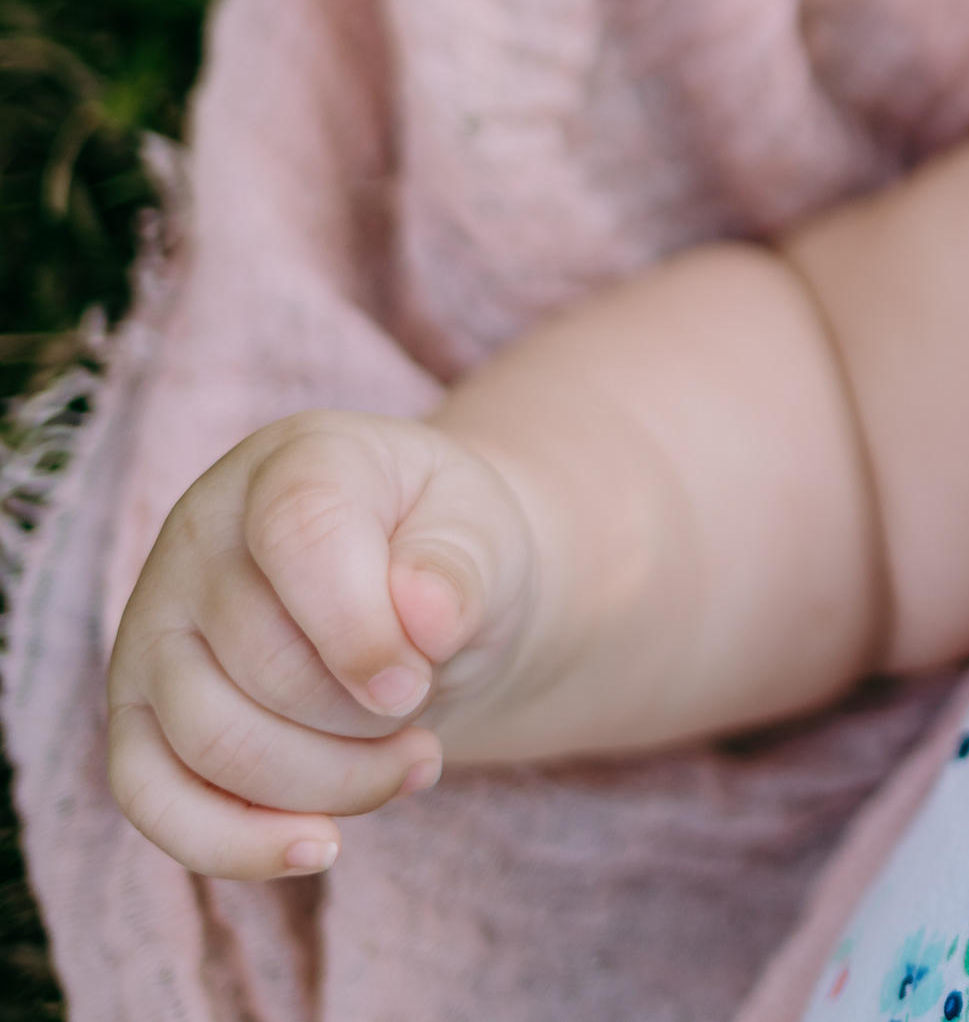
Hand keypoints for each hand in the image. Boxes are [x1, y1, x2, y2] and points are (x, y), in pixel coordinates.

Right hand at [102, 409, 537, 877]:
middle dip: (366, 719)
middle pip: (263, 663)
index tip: (418, 681)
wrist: (418, 589)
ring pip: (212, 742)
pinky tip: (318, 848)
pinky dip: (234, 843)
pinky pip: (151, 799)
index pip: (301, 537)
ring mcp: (152, 628)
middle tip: (426, 711)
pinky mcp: (137, 715)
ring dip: (329, 783)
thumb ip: (461, 565)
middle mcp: (197, 537)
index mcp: (293, 464)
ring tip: (408, 762)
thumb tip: (425, 623)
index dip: (362, 628)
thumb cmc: (450, 549)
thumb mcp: (485, 532)